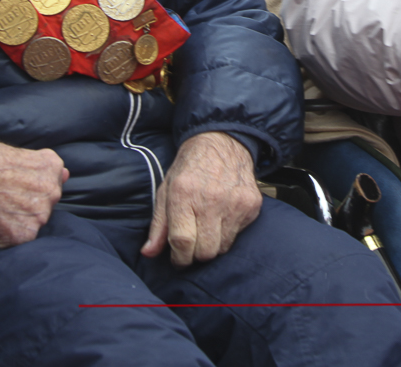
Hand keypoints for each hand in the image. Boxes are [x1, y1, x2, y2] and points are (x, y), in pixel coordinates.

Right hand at [0, 142, 67, 248]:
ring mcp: (40, 215)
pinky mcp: (24, 235)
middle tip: (5, 198)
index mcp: (52, 168)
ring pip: (33, 223)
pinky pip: (20, 238)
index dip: (31, 188)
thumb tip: (66, 175)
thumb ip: (47, 168)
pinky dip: (8, 234)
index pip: (51, 185)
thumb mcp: (22, 153)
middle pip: (44, 205)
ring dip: (19, 220)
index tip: (15, 186)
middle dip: (28, 204)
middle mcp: (52, 192)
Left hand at [141, 132, 261, 266]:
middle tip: (192, 246)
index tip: (178, 259)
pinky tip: (222, 217)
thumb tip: (148, 253)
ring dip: (213, 244)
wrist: (222, 142)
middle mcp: (211, 200)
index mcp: (185, 195)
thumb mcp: (166, 190)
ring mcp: (234, 203)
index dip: (179, 258)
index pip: (183, 242)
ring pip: (223, 247)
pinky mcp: (251, 205)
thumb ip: (158, 224)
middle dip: (195, 255)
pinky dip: (228, 233)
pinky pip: (238, 235)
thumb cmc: (190, 167)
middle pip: (205, 251)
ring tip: (206, 229)